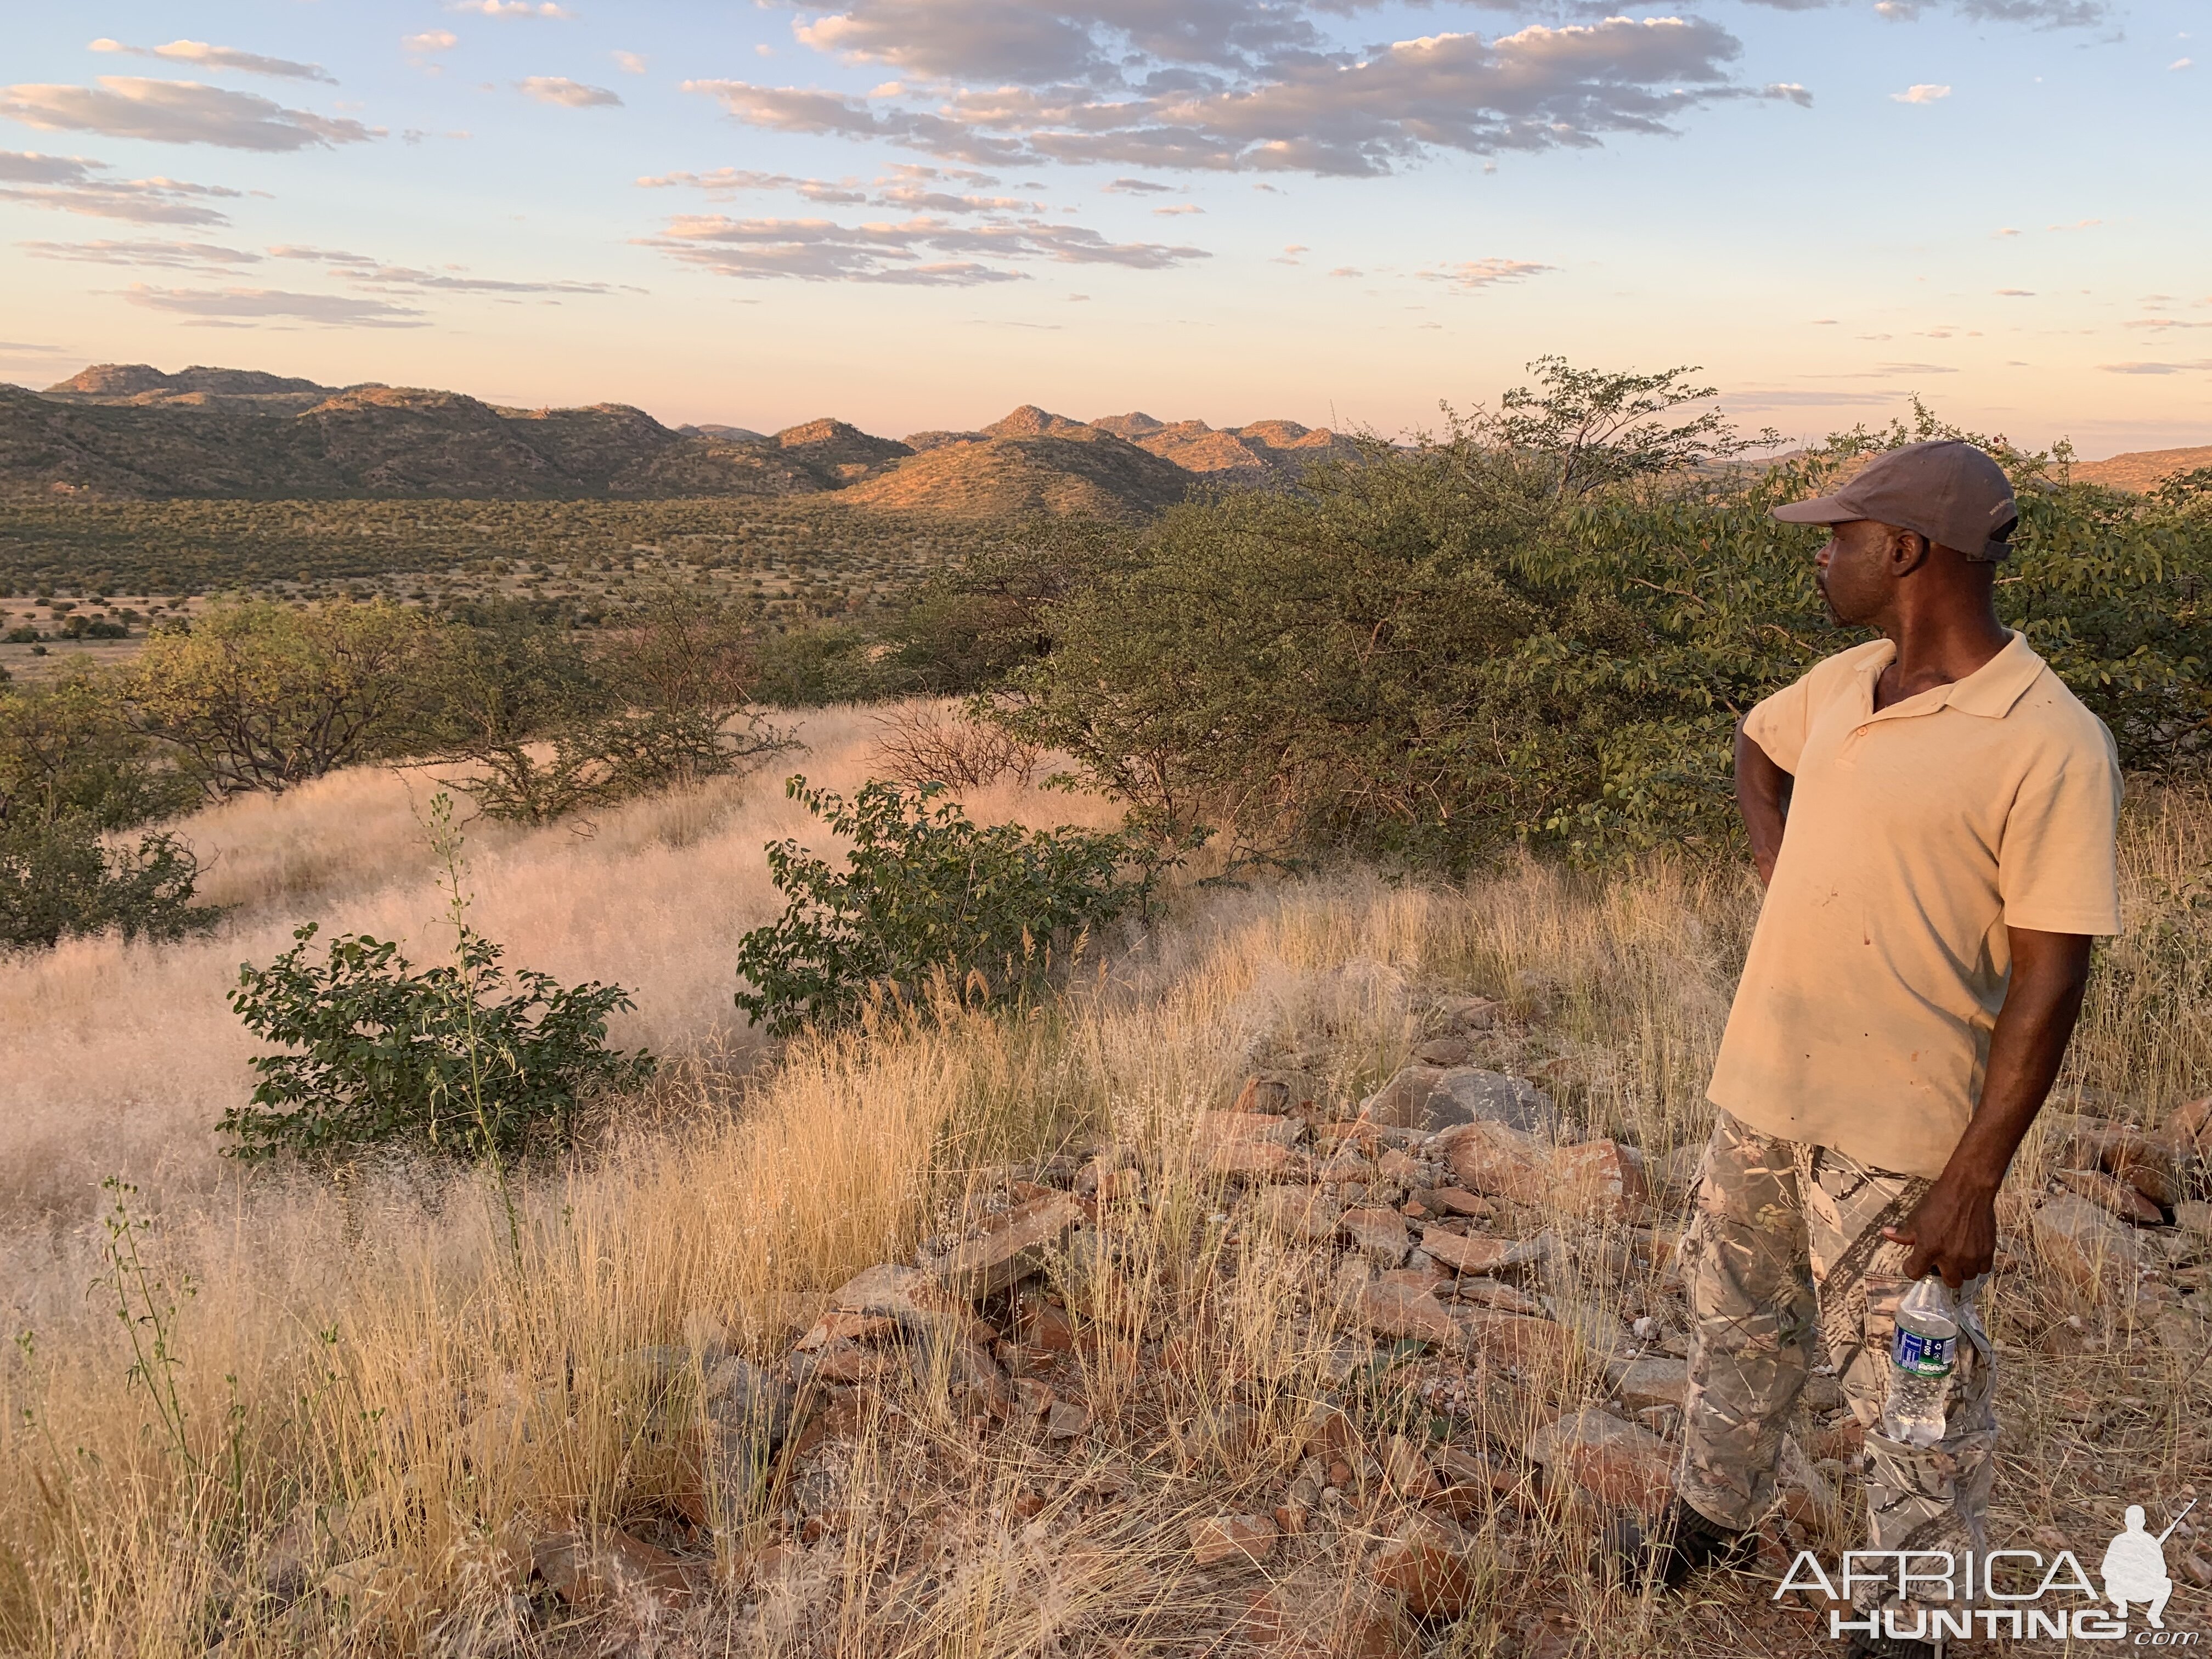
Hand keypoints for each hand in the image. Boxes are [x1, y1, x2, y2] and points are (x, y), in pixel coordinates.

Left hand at [1881, 1176, 1998, 1287]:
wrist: (1968, 1190)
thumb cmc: (1939, 1201)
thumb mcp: (1917, 1217)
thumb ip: (1904, 1233)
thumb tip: (1887, 1235)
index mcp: (1929, 1248)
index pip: (1915, 1273)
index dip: (1912, 1268)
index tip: (1914, 1262)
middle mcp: (1951, 1257)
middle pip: (1950, 1282)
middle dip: (1944, 1274)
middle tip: (1942, 1262)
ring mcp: (1971, 1256)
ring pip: (1968, 1277)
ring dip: (1962, 1270)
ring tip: (1958, 1257)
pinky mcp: (1988, 1252)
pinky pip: (1984, 1270)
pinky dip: (1978, 1265)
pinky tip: (1972, 1254)